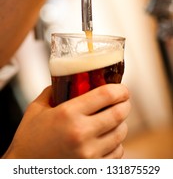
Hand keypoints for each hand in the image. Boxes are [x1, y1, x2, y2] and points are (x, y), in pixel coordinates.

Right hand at [3, 84, 130, 158]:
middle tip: (122, 101)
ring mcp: (89, 154)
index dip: (119, 90)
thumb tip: (68, 81)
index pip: (106, 95)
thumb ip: (53, 91)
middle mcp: (81, 133)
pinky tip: (107, 138)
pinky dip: (116, 143)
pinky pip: (117, 153)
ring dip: (121, 124)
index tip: (122, 89)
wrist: (24, 168)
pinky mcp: (92, 168)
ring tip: (113, 119)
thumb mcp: (37, 109)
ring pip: (121, 134)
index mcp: (68, 114)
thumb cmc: (29, 139)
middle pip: (118, 114)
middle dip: (125, 105)